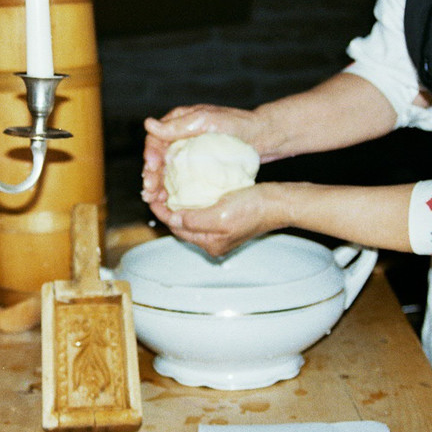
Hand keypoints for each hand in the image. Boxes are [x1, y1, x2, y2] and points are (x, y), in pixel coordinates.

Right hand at [141, 104, 274, 208]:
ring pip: (166, 170)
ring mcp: (188, 151)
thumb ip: (177, 126)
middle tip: (149, 191)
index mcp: (178, 122)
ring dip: (157, 185)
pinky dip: (171, 189)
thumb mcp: (205, 122)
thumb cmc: (236, 124)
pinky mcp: (197, 165)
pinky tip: (168, 201)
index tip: (152, 168)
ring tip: (154, 200)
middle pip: (158, 157)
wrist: (261, 136)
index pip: (155, 139)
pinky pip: (179, 177)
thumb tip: (148, 124)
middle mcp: (180, 136)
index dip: (150, 155)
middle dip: (151, 175)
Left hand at [152, 183, 288, 257]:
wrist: (280, 203)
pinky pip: (202, 211)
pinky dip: (192, 201)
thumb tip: (173, 220)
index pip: (176, 228)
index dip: (161, 211)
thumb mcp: (220, 215)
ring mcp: (220, 231)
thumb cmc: (254, 208)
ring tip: (169, 187)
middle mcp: (213, 241)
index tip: (152, 195)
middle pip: (181, 224)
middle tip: (157, 188)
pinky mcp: (227, 220)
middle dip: (167, 208)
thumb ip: (194, 220)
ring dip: (179, 204)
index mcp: (210, 244)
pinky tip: (189, 188)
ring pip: (190, 217)